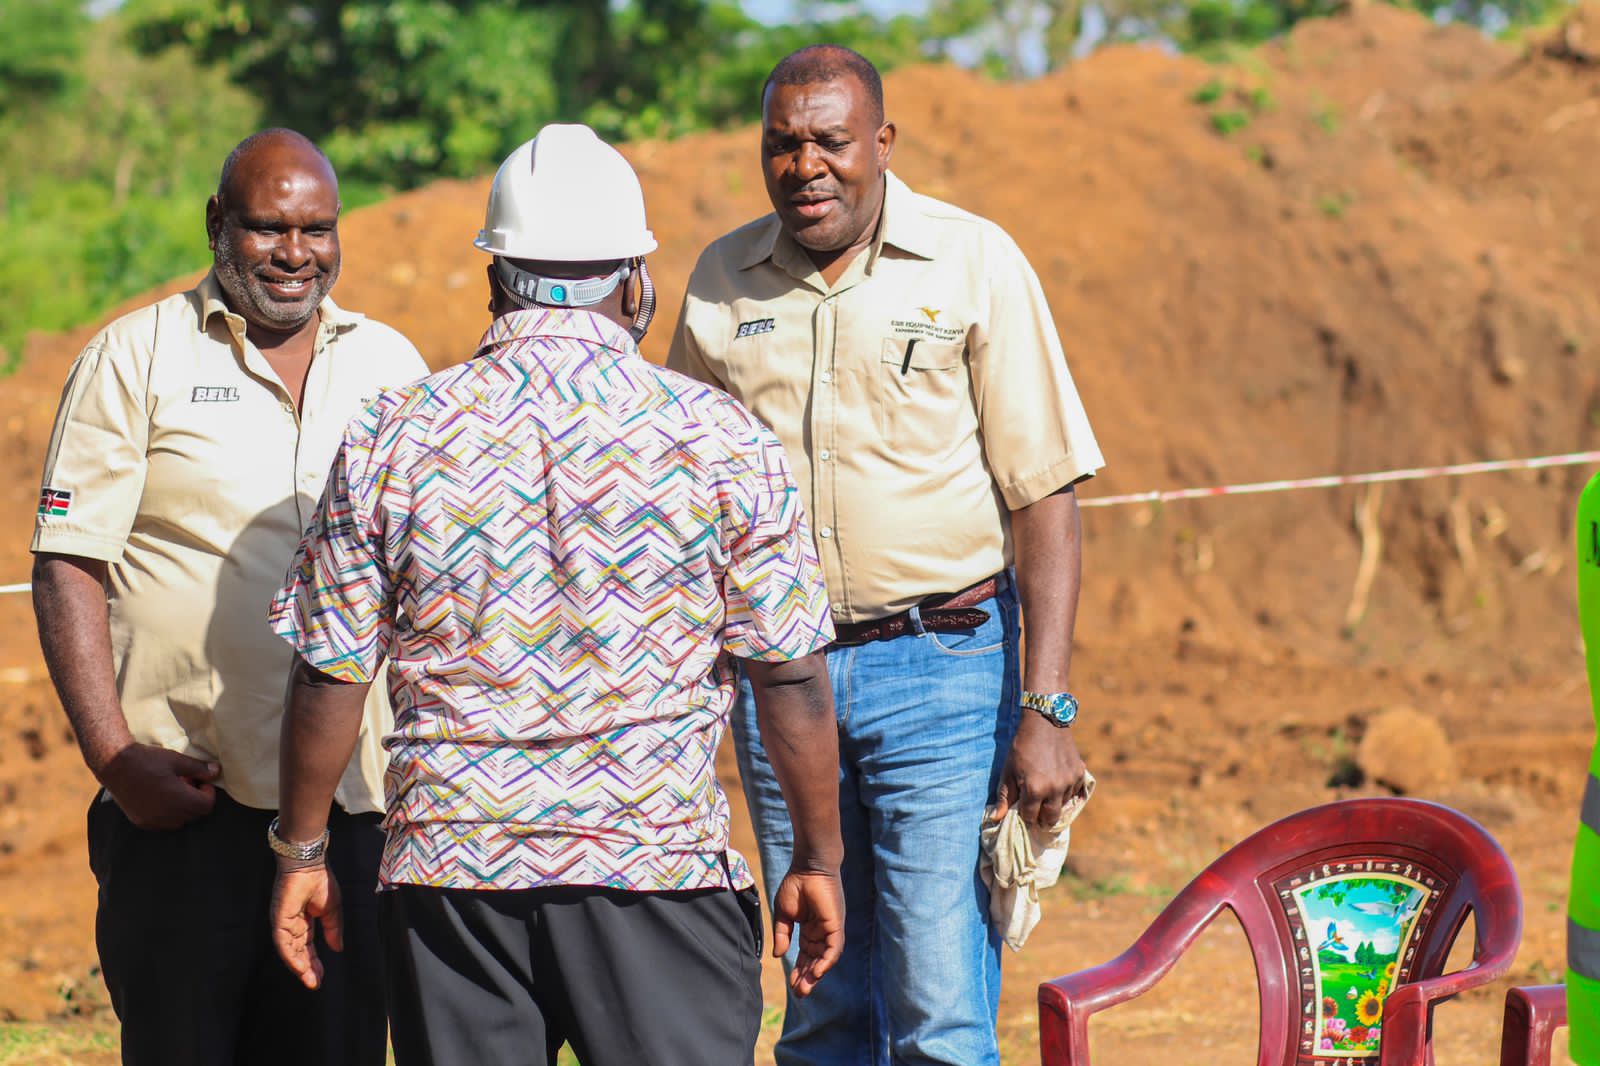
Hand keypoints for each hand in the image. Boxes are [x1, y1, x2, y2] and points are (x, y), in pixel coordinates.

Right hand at [98, 742, 218, 829]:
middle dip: (196, 799)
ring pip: (179, 821)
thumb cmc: (147, 760)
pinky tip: (161, 796)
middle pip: (193, 814)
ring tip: (174, 788)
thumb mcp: (176, 760)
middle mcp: (166, 815)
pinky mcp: (140, 821)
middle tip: (188, 782)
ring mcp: (151, 821)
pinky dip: (168, 814)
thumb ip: (199, 769)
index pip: (206, 807)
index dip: (209, 794)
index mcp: (177, 800)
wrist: (114, 765)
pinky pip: (162, 823)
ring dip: (182, 808)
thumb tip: (217, 771)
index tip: (202, 781)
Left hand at [270, 863, 342, 989]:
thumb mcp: (332, 910)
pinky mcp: (279, 920)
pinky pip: (283, 943)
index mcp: (304, 922)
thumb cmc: (321, 881)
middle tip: (315, 983)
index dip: (314, 962)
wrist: (310, 865)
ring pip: (289, 951)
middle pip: (298, 952)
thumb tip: (338, 949)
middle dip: (307, 969)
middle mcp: (292, 926)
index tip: (320, 977)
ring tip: (310, 979)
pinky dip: (291, 956)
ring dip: (299, 966)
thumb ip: (333, 930)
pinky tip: (300, 967)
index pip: (307, 947)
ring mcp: (284, 923)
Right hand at [771, 867, 844, 996]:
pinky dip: (826, 962)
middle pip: (815, 961)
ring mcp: (830, 929)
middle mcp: (821, 932)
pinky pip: (834, 949)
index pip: (806, 956)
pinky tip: (817, 973)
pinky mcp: (836, 925)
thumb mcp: (783, 914)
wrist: (808, 866)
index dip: (799, 971)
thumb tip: (778, 956)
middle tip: (799, 994)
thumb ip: (782, 935)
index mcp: (809, 930)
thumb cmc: (796, 885)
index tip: (791, 985)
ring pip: (825, 959)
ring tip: (805, 988)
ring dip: (816, 974)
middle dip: (807, 978)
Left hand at [994, 714, 1087, 830]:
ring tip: (1046, 794)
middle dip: (1042, 819)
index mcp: (1034, 789)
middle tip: (1037, 815)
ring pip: (1063, 805)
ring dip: (1054, 804)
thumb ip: (1004, 797)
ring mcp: (1070, 782)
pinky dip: (1066, 793)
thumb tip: (996, 818)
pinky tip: (1057, 784)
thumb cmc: (1022, 747)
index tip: (1023, 812)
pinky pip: (1074, 793)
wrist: (1044, 722)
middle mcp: (1055, 789)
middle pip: (1050, 818)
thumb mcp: (1008, 771)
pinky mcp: (1080, 773)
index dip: (1025, 816)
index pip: (1030, 817)